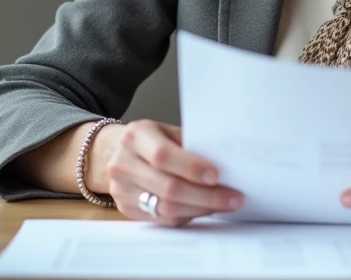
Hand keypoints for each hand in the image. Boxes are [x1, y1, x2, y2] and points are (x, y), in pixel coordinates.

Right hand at [100, 120, 243, 226]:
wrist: (117, 152)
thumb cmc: (151, 140)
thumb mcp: (166, 131)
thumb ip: (189, 145)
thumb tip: (225, 164)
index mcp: (135, 136)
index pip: (162, 155)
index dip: (191, 167)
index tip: (216, 175)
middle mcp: (123, 163)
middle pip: (168, 187)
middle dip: (205, 195)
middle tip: (232, 197)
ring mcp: (121, 188)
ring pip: (167, 207)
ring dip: (201, 208)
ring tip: (224, 205)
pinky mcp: (125, 208)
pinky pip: (162, 218)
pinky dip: (188, 215)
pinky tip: (204, 209)